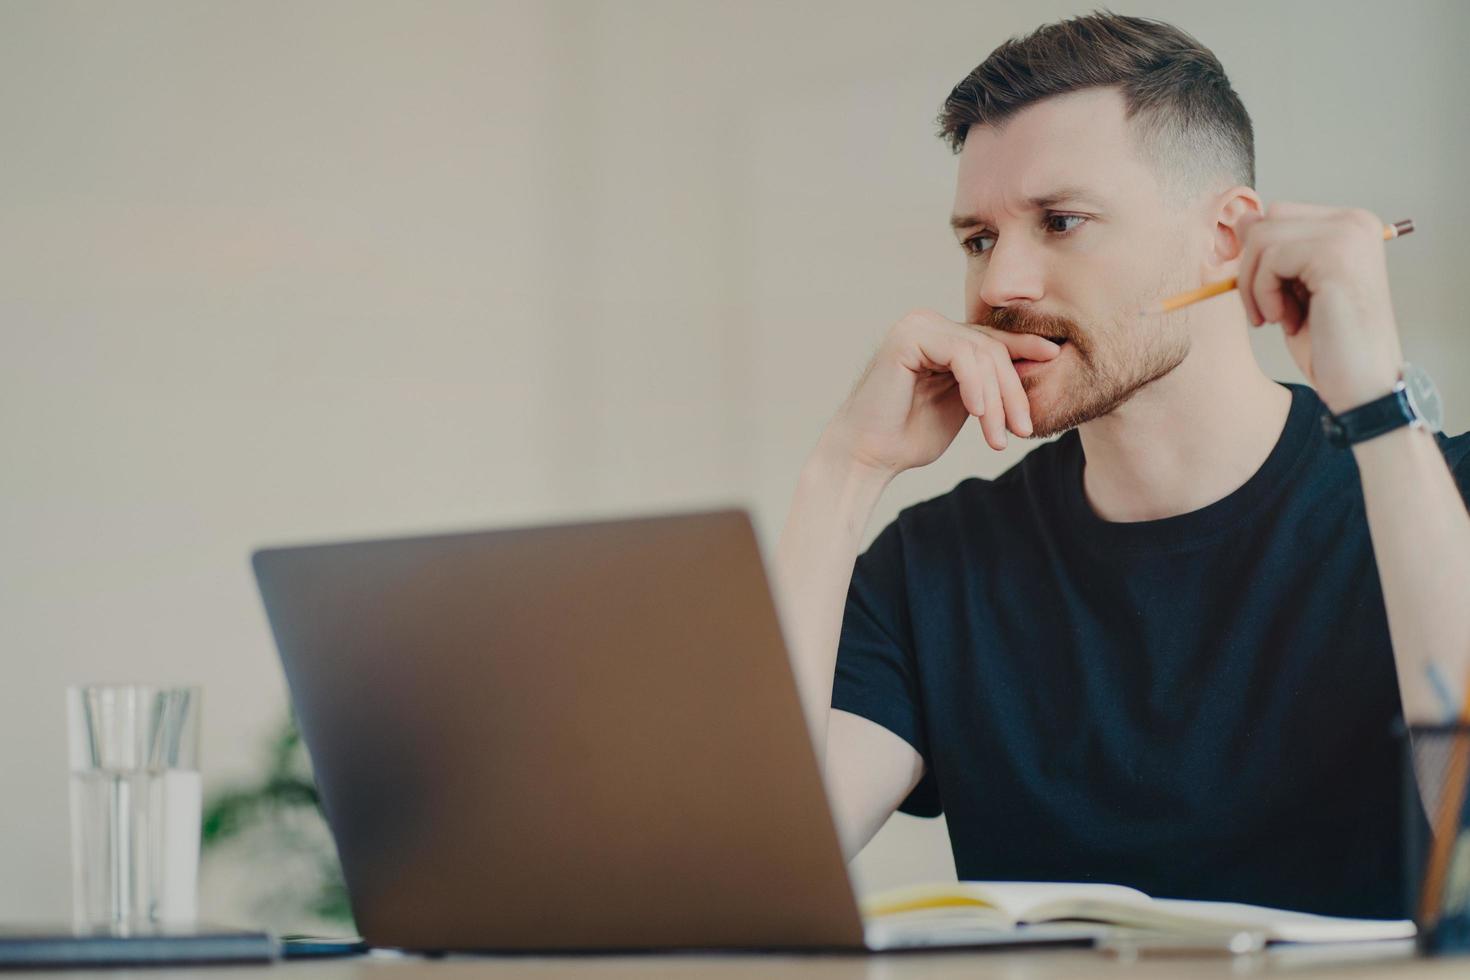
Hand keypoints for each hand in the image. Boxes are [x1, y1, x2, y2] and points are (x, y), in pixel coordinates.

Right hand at [819, 308, 1061, 478]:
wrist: (869, 455)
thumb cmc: (910, 436)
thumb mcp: (966, 405)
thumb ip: (990, 383)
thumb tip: (1038, 362)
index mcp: (940, 336)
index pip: (991, 341)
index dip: (1025, 349)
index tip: (1054, 360)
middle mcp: (928, 323)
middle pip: (992, 347)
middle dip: (1013, 391)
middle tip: (1022, 429)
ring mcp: (917, 326)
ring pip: (981, 353)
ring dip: (997, 399)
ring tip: (998, 436)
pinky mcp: (908, 336)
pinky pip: (961, 355)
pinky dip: (976, 386)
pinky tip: (977, 413)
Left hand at [1235, 202, 1404, 413]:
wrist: (1362, 384)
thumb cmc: (1329, 343)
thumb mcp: (1293, 289)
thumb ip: (1274, 252)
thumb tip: (1244, 218)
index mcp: (1350, 226)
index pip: (1277, 215)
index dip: (1259, 258)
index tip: (1274, 298)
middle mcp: (1355, 222)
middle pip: (1267, 220)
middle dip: (1253, 269)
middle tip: (1270, 311)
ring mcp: (1348, 235)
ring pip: (1262, 238)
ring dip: (1256, 287)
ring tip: (1280, 318)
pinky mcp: (1336, 254)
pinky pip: (1270, 260)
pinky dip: (1264, 296)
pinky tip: (1288, 321)